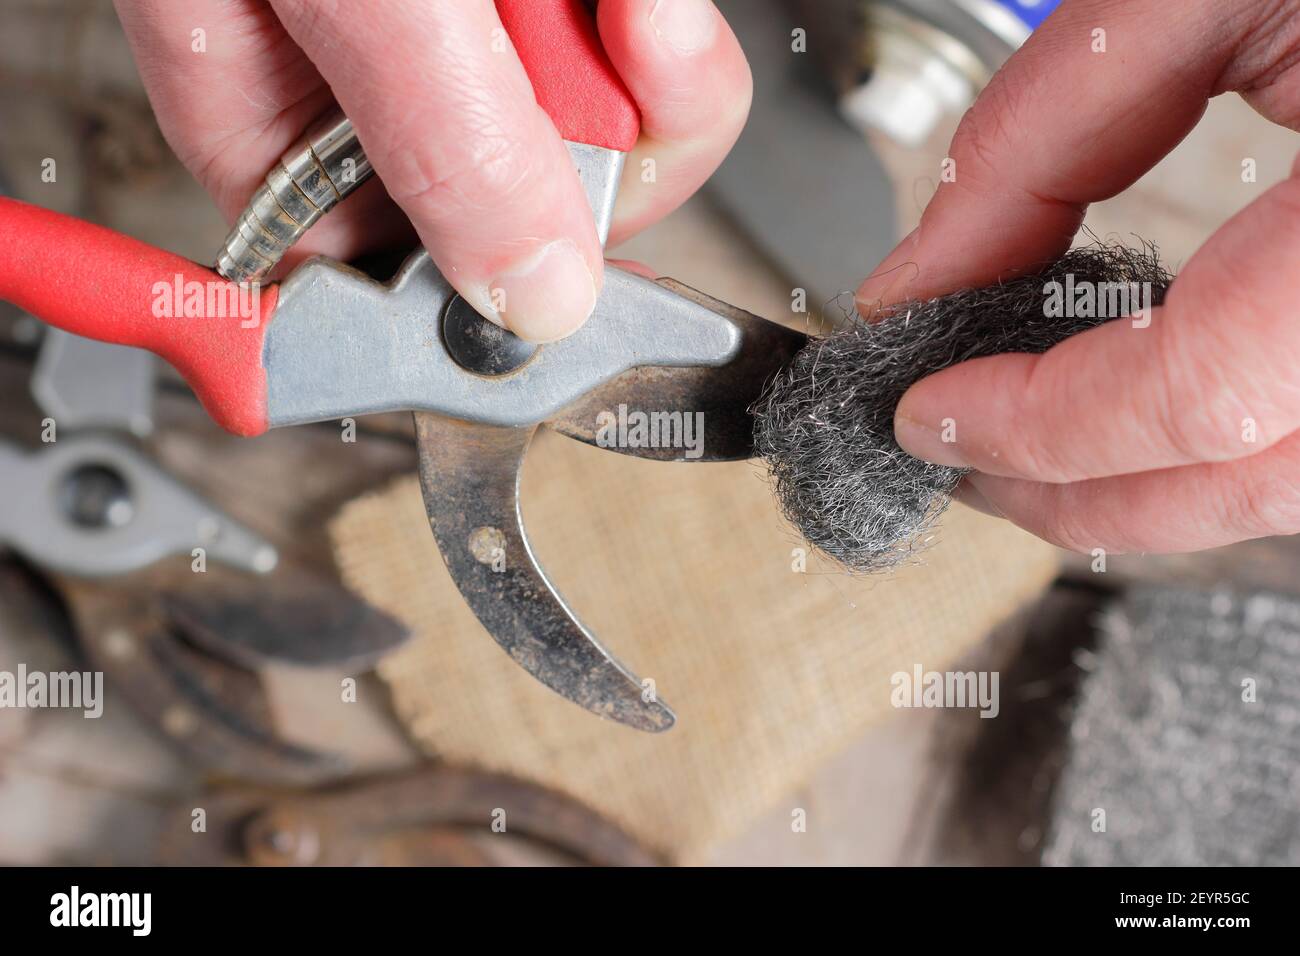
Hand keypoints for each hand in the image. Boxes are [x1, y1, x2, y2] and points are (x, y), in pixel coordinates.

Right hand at [112, 0, 750, 341]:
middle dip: (596, 142)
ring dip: (639, 58)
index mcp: (277, 118)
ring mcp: (467, 39)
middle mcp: (372, 89)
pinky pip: (634, 44)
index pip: (385, 273)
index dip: (486, 287)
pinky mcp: (539, 7)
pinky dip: (653, 17)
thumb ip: (440, 137)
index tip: (565, 273)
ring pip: (598, 126)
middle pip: (520, 205)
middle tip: (606, 56)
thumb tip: (527, 296)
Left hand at [856, 0, 1299, 554]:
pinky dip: (1220, 450)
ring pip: (1291, 487)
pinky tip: (1138, 408)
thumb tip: (925, 277)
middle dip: (1072, 488)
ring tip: (1030, 441)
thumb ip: (1048, 131)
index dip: (1041, 426)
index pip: (1200, 388)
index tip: (930, 413)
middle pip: (1250, 482)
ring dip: (1144, 486)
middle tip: (960, 450)